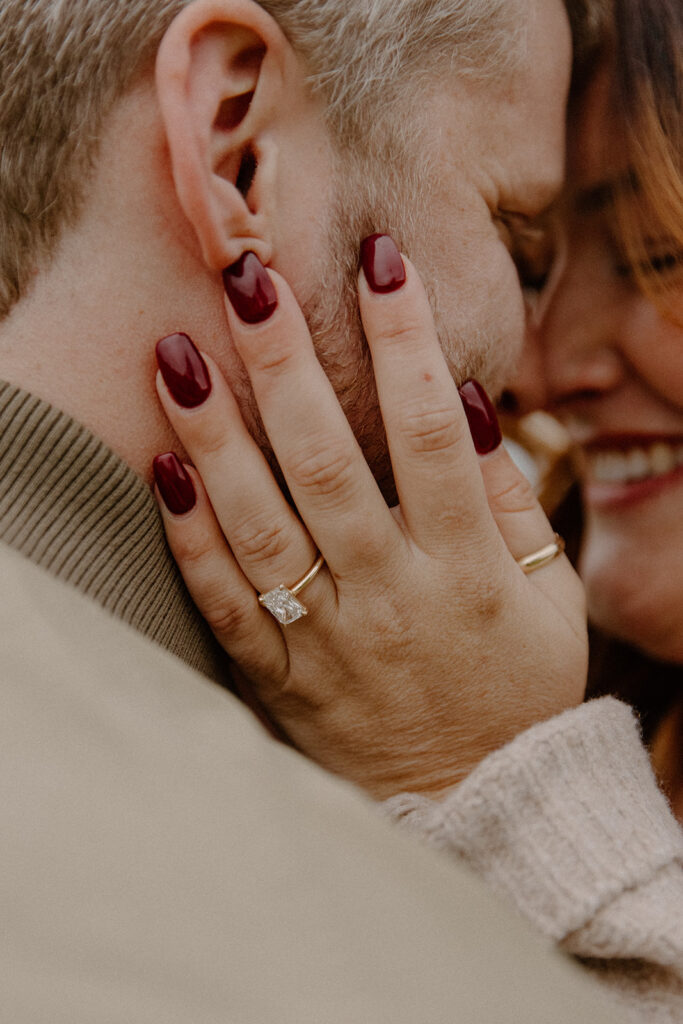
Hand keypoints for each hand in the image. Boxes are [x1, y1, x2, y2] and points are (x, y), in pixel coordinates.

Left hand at [152, 240, 586, 799]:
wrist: (476, 803)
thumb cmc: (519, 686)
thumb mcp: (551, 596)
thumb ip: (510, 501)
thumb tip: (464, 401)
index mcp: (466, 568)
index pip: (430, 435)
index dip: (406, 342)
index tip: (380, 262)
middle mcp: (390, 597)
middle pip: (327, 464)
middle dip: (285, 364)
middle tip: (245, 280)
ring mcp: (328, 640)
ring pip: (260, 526)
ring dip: (214, 437)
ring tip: (173, 355)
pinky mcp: (281, 676)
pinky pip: (226, 603)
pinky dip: (190, 539)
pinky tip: (162, 470)